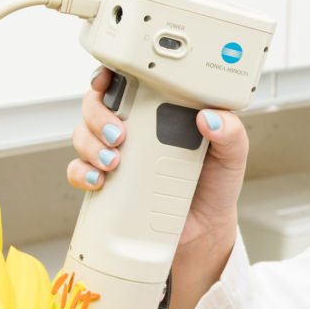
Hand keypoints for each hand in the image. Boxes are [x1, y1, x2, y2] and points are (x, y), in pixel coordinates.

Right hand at [67, 68, 249, 308]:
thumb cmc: (215, 186)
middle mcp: (134, 130)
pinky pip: (78, 171)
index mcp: (160, 112)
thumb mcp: (231, 156)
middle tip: (119, 133)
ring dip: (90, 143)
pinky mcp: (106, 185)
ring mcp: (116, 157)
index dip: (109, 76)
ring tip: (112, 160)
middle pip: (96, 105)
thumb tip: (211, 117)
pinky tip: (98, 180)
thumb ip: (231, 133)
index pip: (127, 83)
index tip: (106, 80)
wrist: (204, 232)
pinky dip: (81, 173)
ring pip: (82, 135)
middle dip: (98, 114)